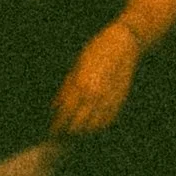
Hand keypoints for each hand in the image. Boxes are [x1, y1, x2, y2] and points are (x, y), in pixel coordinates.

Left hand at [47, 16, 140, 136]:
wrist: (124, 43)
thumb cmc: (97, 49)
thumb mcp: (76, 65)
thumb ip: (66, 88)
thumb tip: (55, 106)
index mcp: (81, 86)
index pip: (65, 115)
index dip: (56, 126)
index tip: (52, 130)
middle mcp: (94, 96)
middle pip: (77, 126)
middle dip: (67, 131)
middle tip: (62, 131)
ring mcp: (108, 100)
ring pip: (92, 128)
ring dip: (82, 131)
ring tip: (75, 129)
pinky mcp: (119, 101)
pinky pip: (106, 122)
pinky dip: (97, 126)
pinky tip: (91, 123)